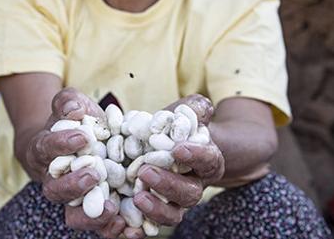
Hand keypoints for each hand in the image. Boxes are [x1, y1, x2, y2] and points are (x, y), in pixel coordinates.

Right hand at [26, 87, 127, 237]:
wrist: (77, 144)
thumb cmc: (73, 122)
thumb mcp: (70, 104)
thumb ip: (68, 102)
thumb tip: (74, 109)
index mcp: (44, 151)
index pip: (46, 149)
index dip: (61, 144)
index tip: (82, 137)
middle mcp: (54, 180)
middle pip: (55, 190)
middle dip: (73, 185)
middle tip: (93, 175)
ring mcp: (74, 200)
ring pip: (73, 216)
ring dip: (91, 216)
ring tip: (111, 209)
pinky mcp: (94, 211)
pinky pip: (99, 228)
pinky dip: (112, 230)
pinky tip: (129, 226)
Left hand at [130, 95, 224, 231]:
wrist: (165, 148)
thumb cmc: (177, 128)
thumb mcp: (186, 113)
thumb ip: (194, 109)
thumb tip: (200, 108)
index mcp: (207, 162)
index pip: (207, 160)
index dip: (196, 156)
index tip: (178, 149)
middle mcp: (194, 187)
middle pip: (189, 193)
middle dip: (168, 184)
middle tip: (146, 172)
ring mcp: (175, 203)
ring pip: (172, 215)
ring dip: (156, 209)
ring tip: (137, 196)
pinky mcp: (153, 213)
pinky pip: (149, 226)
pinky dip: (139, 229)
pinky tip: (125, 227)